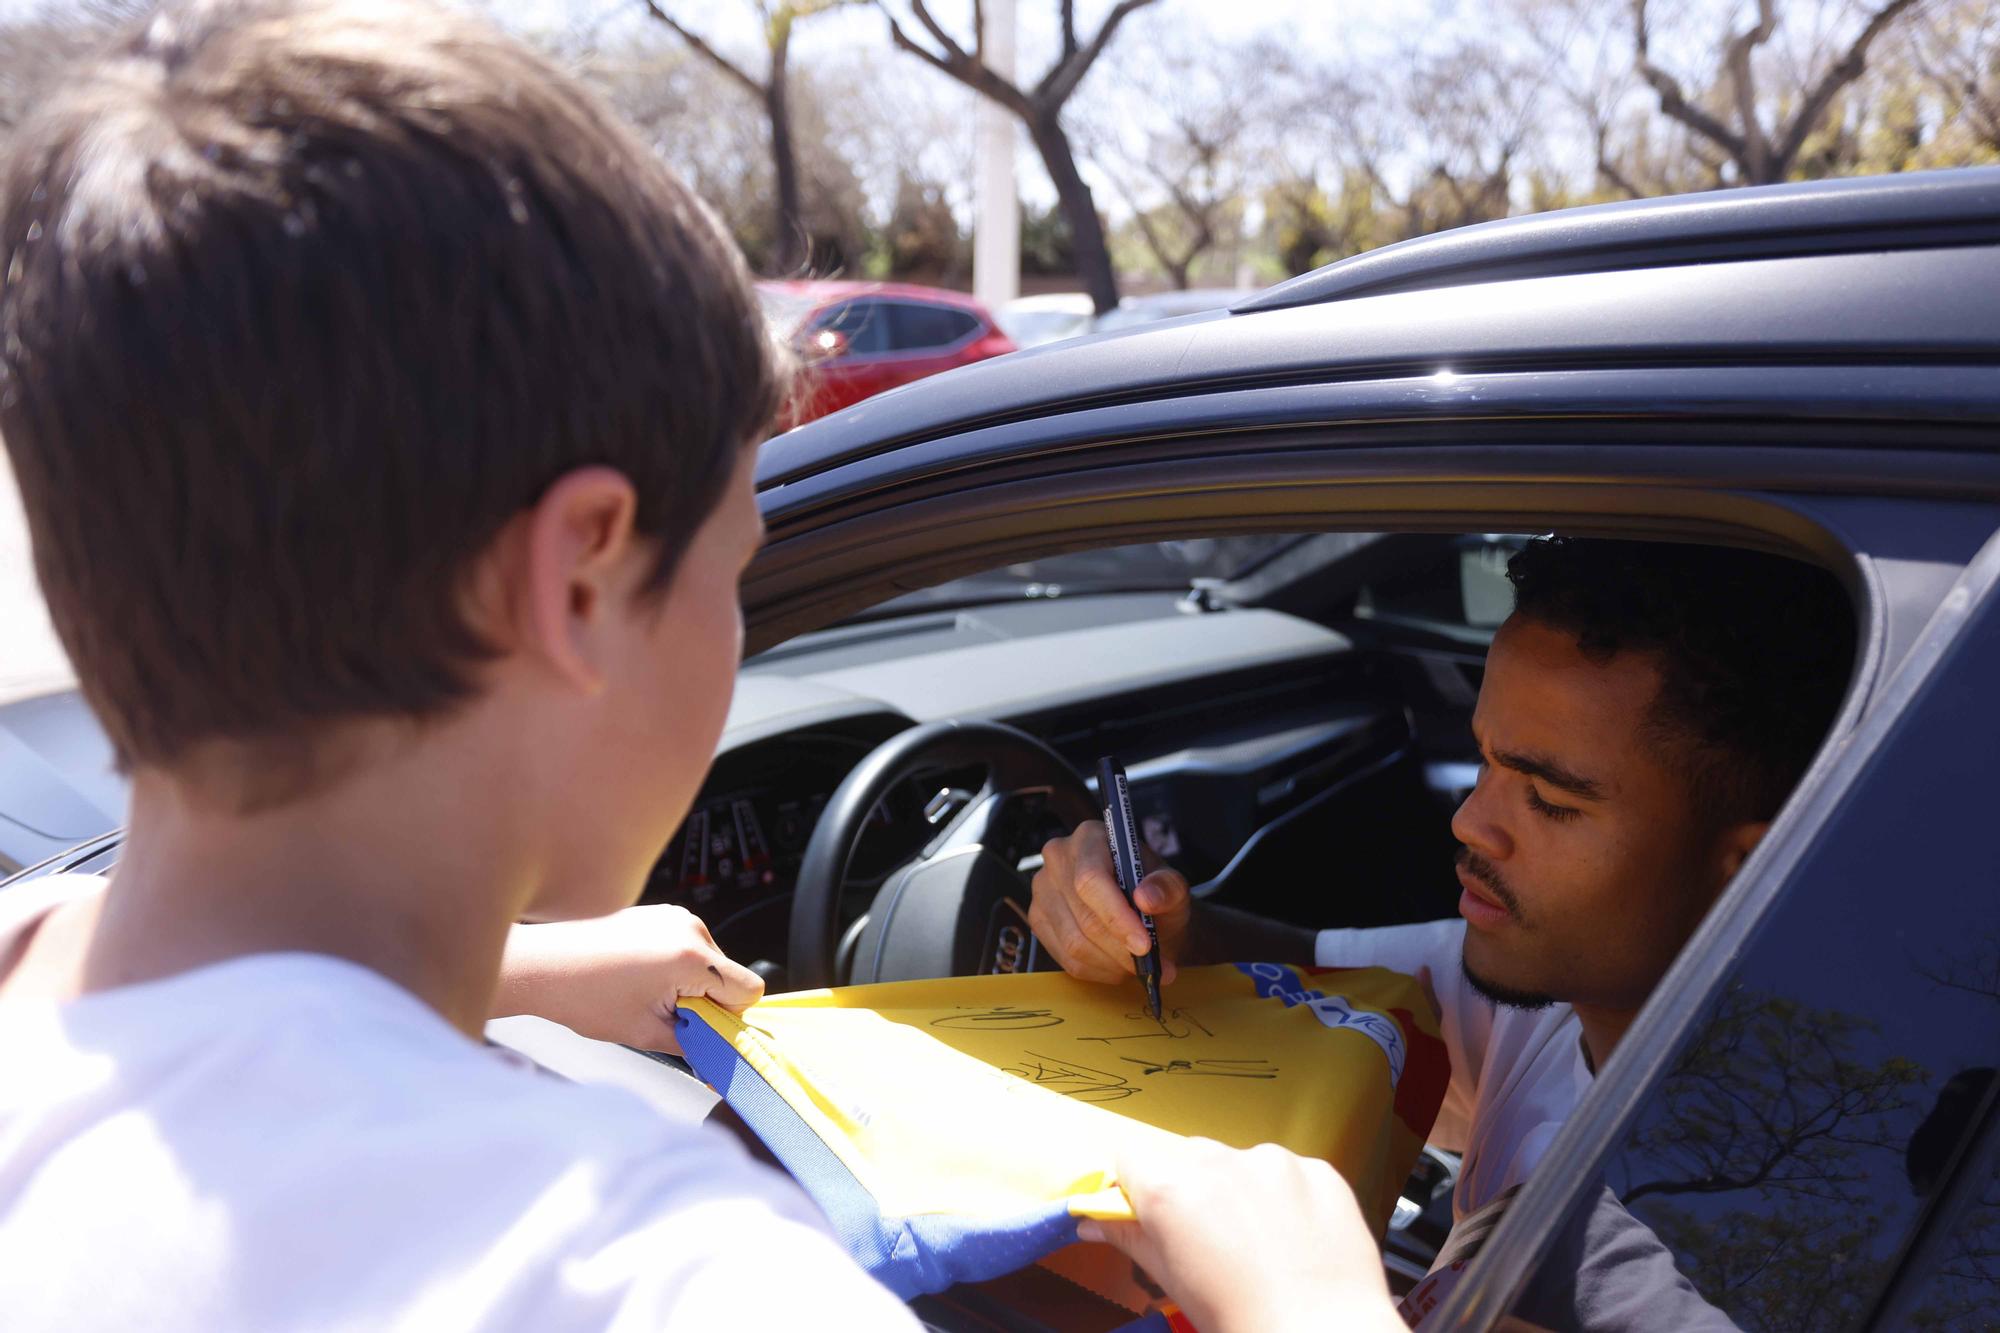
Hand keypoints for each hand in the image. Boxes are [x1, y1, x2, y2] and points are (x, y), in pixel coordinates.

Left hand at [492, 904, 762, 1054]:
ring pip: (710, 961)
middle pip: (729, 975)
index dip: (730, 1016)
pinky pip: (688, 945)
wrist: (542, 966)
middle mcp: (690, 928)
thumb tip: (718, 1062)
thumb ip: (693, 1045)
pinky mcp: (661, 912)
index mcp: (692, 957)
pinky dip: (675, 965)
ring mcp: (675, 915)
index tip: (700, 1026)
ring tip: (645, 992)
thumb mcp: (646, 1034)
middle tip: (662, 1012)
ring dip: (690, 982)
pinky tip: (639, 974)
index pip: (748, 990)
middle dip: (706, 1000)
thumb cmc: (585, 997)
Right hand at [1029, 819, 1191, 984]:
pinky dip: (1098, 971)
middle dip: (1121, 949)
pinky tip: (1117, 967)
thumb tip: (1146, 898)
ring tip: (1139, 967)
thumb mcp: (1174, 887)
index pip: (1092, 880)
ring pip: (1074, 943)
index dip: (1117, 916)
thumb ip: (1167, 888)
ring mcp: (1043, 890)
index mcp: (1090, 837)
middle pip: (1084, 917)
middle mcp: (1058, 858)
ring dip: (1112, 964)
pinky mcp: (1038, 919)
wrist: (1142, 912)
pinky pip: (1065, 959)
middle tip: (1153, 966)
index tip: (1144, 944)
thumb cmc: (1156, 894)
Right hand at [1080, 1136, 1403, 1332]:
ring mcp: (1273, 1162)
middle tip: (1207, 1237)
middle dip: (1190, 1187)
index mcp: (1170, 1190)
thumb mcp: (1172, 1282)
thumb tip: (1095, 1221)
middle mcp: (1219, 1163)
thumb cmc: (1245, 1321)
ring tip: (1259, 1242)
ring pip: (1239, 1161)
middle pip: (1186, 1156)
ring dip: (1241, 1188)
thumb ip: (1131, 1238)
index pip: (1130, 1156)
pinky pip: (1289, 1171)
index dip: (1136, 1184)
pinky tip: (1294, 1238)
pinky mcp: (1318, 1169)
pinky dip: (1287, 1196)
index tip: (1147, 1209)